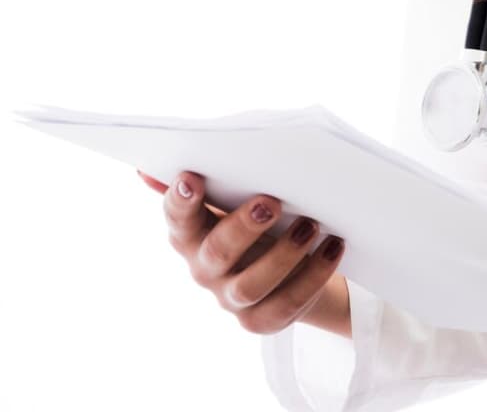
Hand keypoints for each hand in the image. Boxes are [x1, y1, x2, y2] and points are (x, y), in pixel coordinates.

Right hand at [138, 170, 350, 336]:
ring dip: (284, 254)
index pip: (177, 218)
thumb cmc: (257, 224)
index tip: (192, 177)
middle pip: (217, 252)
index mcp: (192, 235)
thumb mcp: (237, 202)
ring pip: (250, 285)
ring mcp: (230, 298)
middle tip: (272, 202)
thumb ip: (214, 182)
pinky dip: (314, 275)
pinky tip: (333, 248)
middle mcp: (205, 269)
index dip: (180, 201)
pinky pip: (286, 303)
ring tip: (311, 225)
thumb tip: (151, 168)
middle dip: (243, 226)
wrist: (288, 271)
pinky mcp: (260, 320)